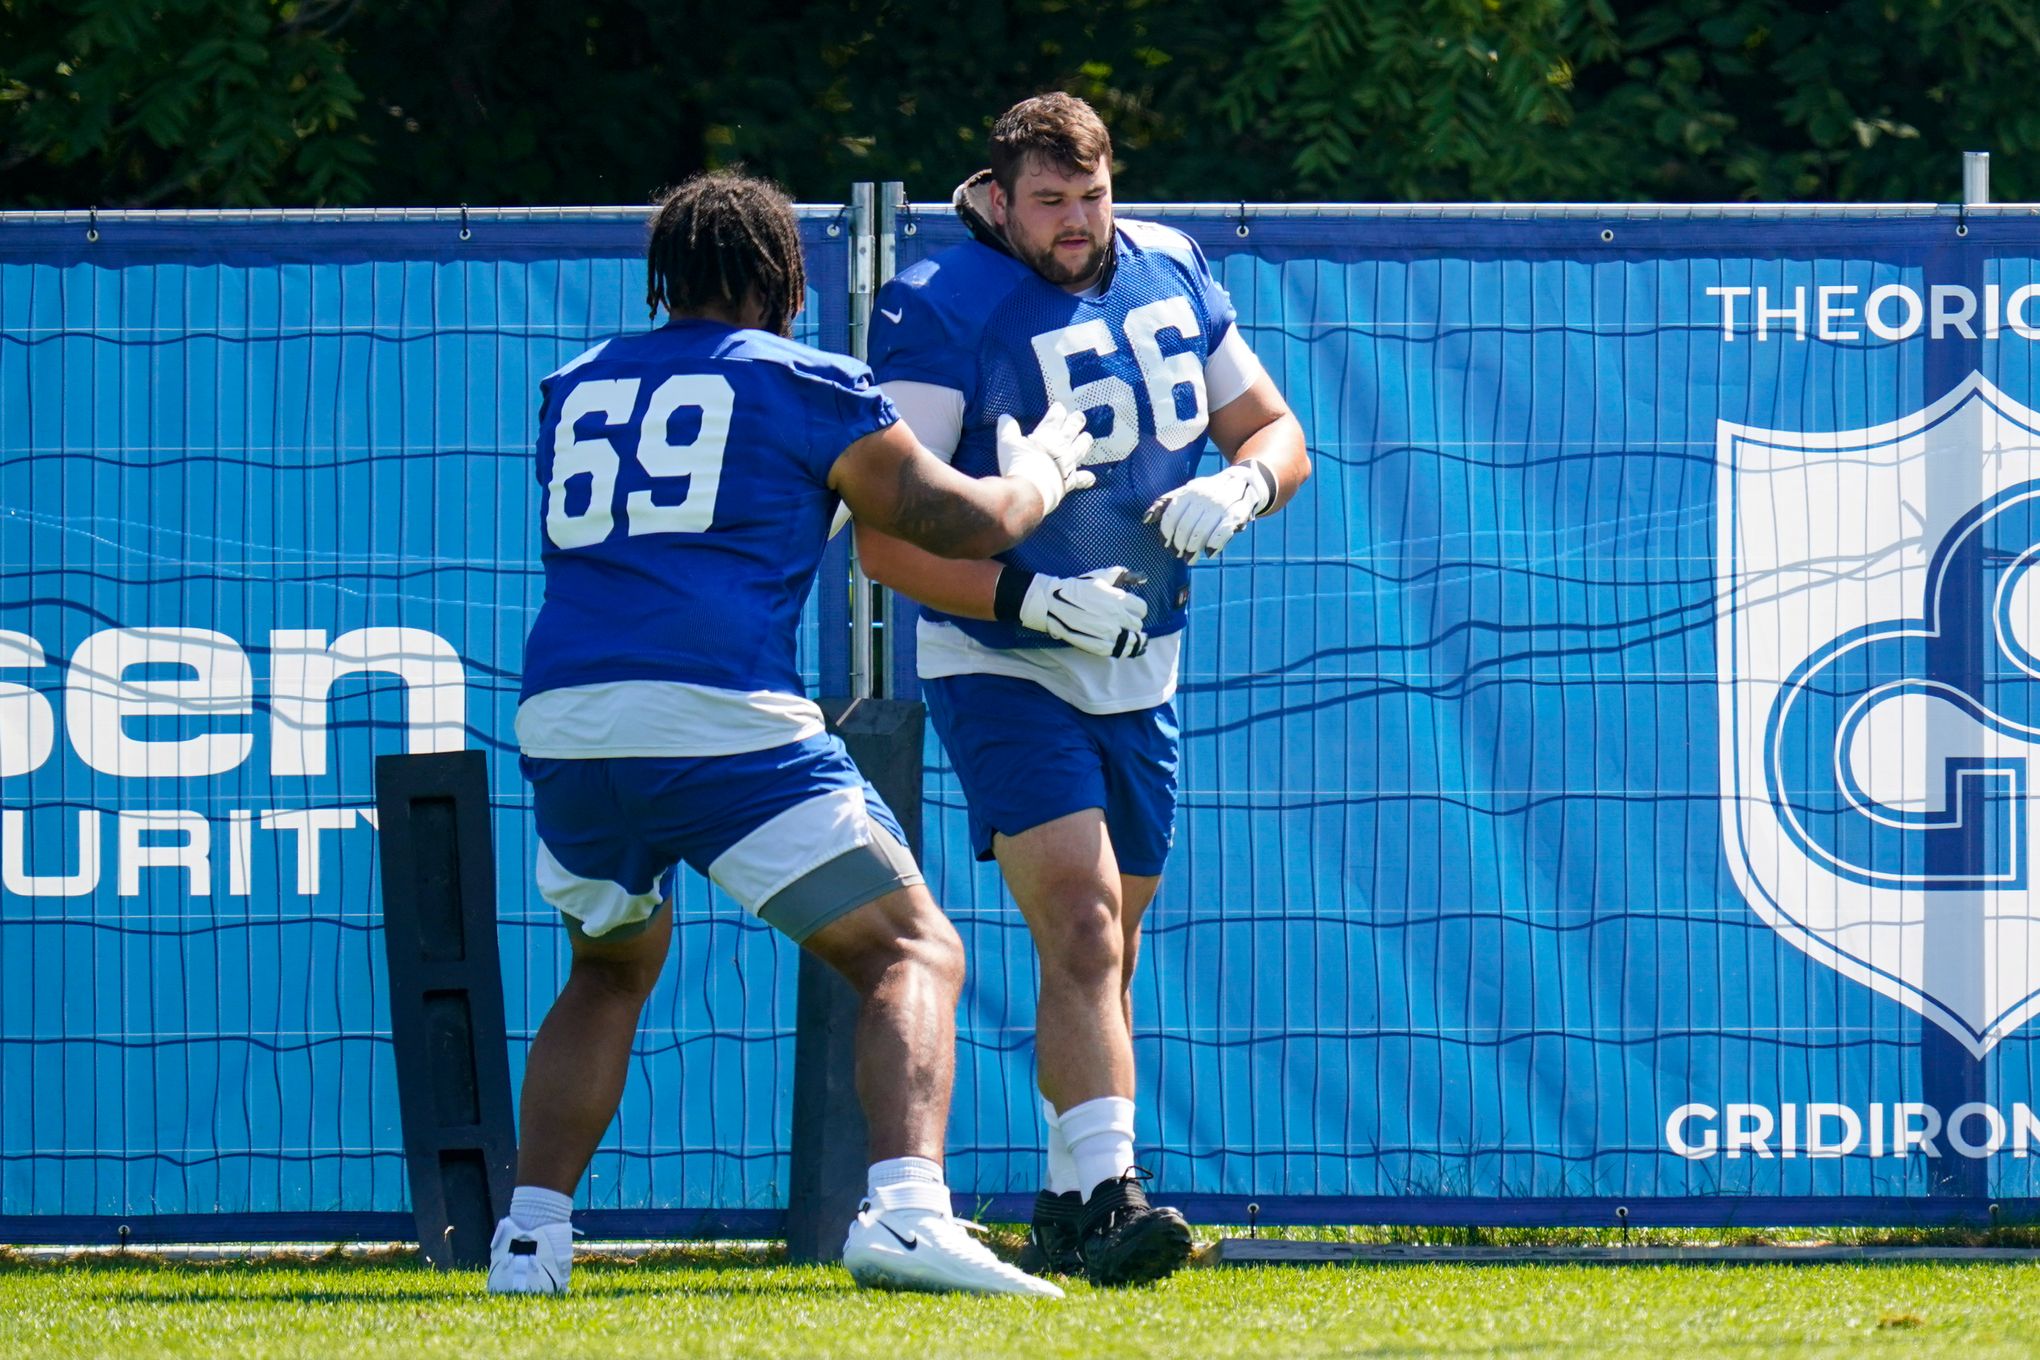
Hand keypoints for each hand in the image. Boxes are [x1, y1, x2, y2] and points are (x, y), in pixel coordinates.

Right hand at [997, 403, 1095, 515]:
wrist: (1029, 492)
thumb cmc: (1017, 466)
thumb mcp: (1006, 443)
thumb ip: (1007, 429)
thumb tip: (1005, 416)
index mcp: (1046, 436)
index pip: (1055, 418)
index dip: (1058, 411)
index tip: (1059, 406)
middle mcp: (1061, 447)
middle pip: (1072, 430)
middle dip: (1076, 421)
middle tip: (1079, 416)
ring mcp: (1068, 464)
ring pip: (1081, 449)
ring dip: (1084, 442)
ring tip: (1088, 437)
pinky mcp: (1070, 481)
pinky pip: (1081, 479)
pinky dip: (1086, 477)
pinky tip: (1091, 477)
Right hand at [1018, 567, 1149, 657]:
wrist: (1053, 604)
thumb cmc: (1076, 588)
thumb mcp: (1099, 576)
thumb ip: (1119, 575)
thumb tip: (1139, 576)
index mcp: (1118, 600)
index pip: (1141, 608)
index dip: (1138, 609)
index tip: (1132, 610)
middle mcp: (1116, 618)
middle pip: (1137, 624)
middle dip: (1132, 622)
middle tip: (1125, 622)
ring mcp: (1109, 634)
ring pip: (1133, 641)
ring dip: (1133, 638)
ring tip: (1131, 637)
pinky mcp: (1100, 647)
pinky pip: (1120, 651)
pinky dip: (1123, 648)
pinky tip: (1121, 644)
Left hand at [1143, 461, 1275, 559]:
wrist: (1243, 481)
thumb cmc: (1208, 492)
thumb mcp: (1186, 492)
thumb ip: (1165, 505)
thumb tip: (1145, 519)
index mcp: (1190, 491)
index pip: (1172, 515)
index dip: (1167, 533)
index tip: (1166, 544)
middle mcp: (1205, 496)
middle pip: (1185, 527)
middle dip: (1180, 545)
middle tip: (1179, 554)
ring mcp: (1221, 504)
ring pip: (1201, 532)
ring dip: (1194, 549)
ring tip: (1190, 558)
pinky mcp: (1237, 513)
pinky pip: (1222, 533)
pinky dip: (1214, 545)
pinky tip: (1209, 553)